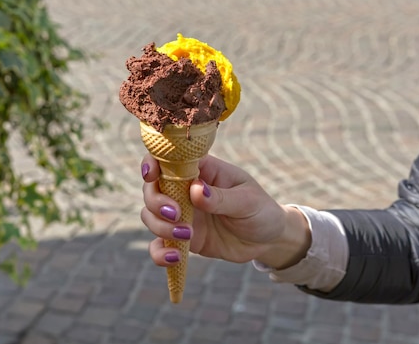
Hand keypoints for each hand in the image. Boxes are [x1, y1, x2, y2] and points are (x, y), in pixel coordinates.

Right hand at [140, 154, 310, 268]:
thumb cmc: (261, 210)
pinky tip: (175, 258)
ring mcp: (181, 214)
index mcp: (201, 170)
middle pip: (152, 188)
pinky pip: (159, 245)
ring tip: (187, 235)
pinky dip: (160, 253)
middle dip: (155, 201)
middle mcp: (185, 190)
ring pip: (150, 215)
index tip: (151, 176)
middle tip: (176, 214)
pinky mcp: (181, 238)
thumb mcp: (248, 201)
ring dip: (159, 226)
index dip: (152, 164)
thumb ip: (222, 197)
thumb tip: (195, 190)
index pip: (168, 159)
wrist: (268, 241)